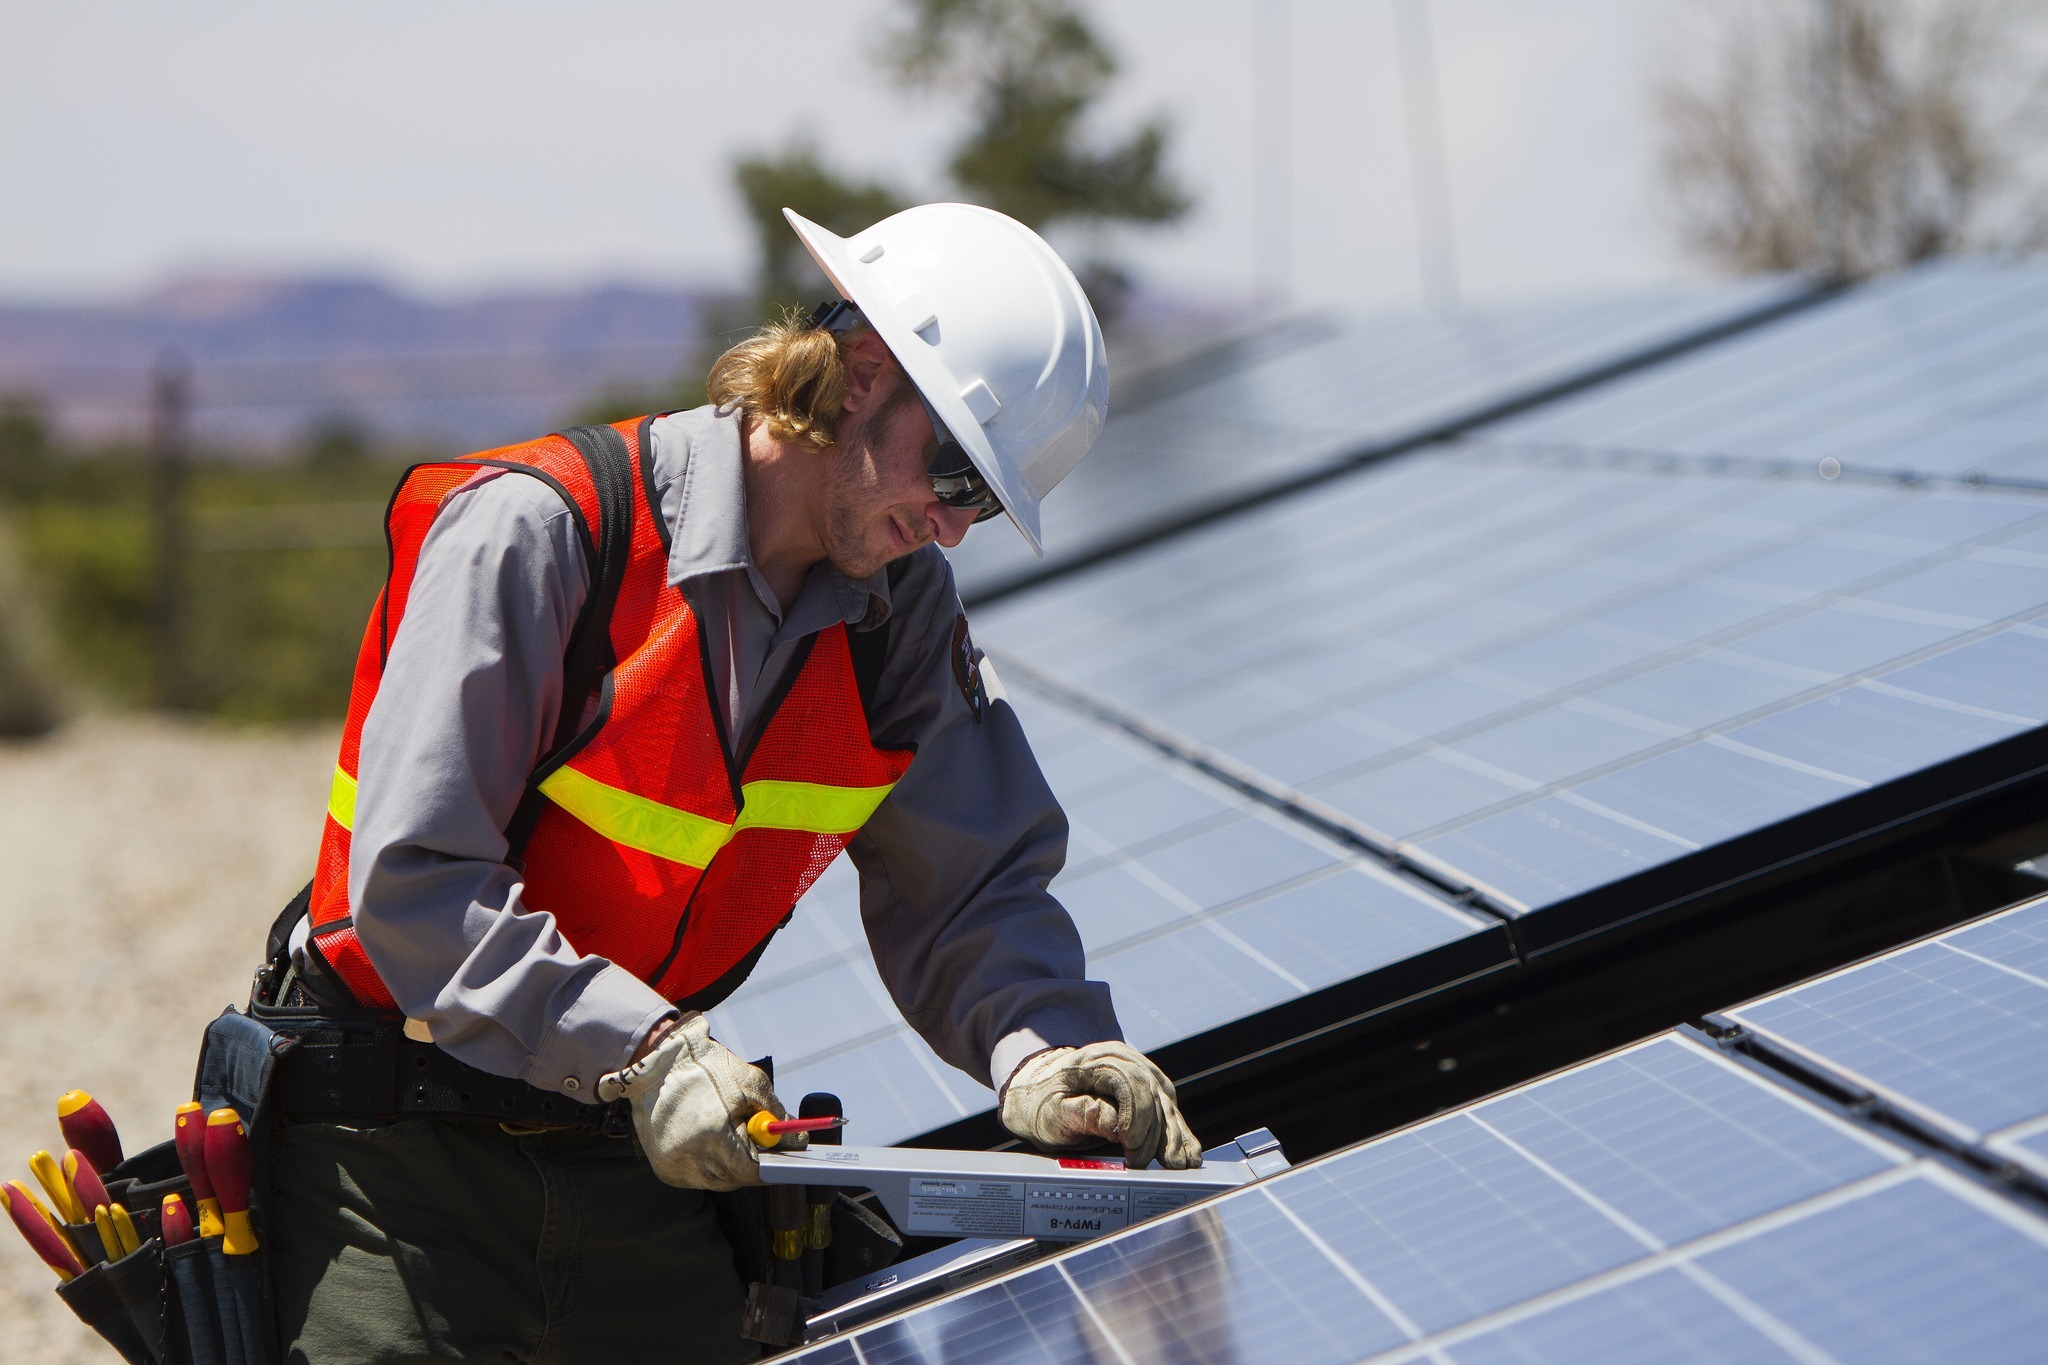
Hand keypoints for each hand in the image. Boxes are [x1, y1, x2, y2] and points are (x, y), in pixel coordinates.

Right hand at [598, 1012, 783, 1189]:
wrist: (659, 1063)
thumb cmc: (708, 1068)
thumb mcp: (751, 1083)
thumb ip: (776, 1114)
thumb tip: (797, 1140)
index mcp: (712, 1136)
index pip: (753, 1171)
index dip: (771, 1164)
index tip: (783, 1156)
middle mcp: (689, 1158)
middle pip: (736, 1178)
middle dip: (752, 1162)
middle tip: (762, 1144)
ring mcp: (673, 1167)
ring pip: (718, 1179)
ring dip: (730, 1163)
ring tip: (729, 1132)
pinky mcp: (664, 1170)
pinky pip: (698, 1176)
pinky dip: (709, 1162)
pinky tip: (707, 1137)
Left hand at [999, 1042, 1201, 1168]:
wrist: (1042, 1089)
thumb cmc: (1043, 1103)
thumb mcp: (1051, 1112)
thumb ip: (1082, 1114)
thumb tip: (1115, 1125)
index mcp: (1097, 1059)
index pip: (1128, 1081)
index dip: (1135, 1114)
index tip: (1128, 1145)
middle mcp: (1124, 1058)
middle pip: (1151, 1093)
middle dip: (1155, 1132)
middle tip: (1148, 1165)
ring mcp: (1140, 1070)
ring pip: (1165, 1102)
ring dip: (1173, 1136)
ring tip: (1177, 1166)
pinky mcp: (1149, 1087)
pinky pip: (1169, 1108)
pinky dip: (1178, 1132)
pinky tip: (1189, 1153)